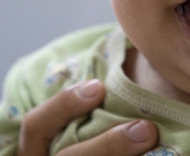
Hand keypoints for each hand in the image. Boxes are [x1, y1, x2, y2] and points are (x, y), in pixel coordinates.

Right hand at [18, 79, 158, 155]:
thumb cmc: (90, 135)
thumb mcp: (78, 122)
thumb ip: (91, 98)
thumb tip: (125, 43)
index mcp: (37, 149)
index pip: (35, 128)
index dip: (62, 106)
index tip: (99, 87)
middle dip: (107, 147)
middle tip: (147, 129)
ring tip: (154, 145)